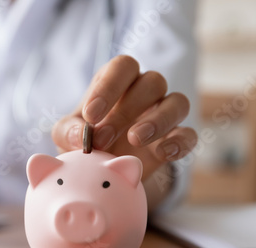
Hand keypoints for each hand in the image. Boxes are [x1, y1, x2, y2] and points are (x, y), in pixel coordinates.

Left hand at [52, 55, 196, 180]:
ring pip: (177, 102)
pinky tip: (163, 153)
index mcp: (116, 82)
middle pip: (152, 82)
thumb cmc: (84, 143)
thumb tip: (81, 135)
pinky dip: (180, 142)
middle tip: (102, 139)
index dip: (109, 87)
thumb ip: (68, 132)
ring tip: (135, 140)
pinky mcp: (176, 139)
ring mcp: (164, 114)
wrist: (103, 172)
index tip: (91, 115)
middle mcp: (145, 92)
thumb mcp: (65, 138)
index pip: (122, 66)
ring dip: (158, 120)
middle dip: (126, 110)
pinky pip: (189, 134)